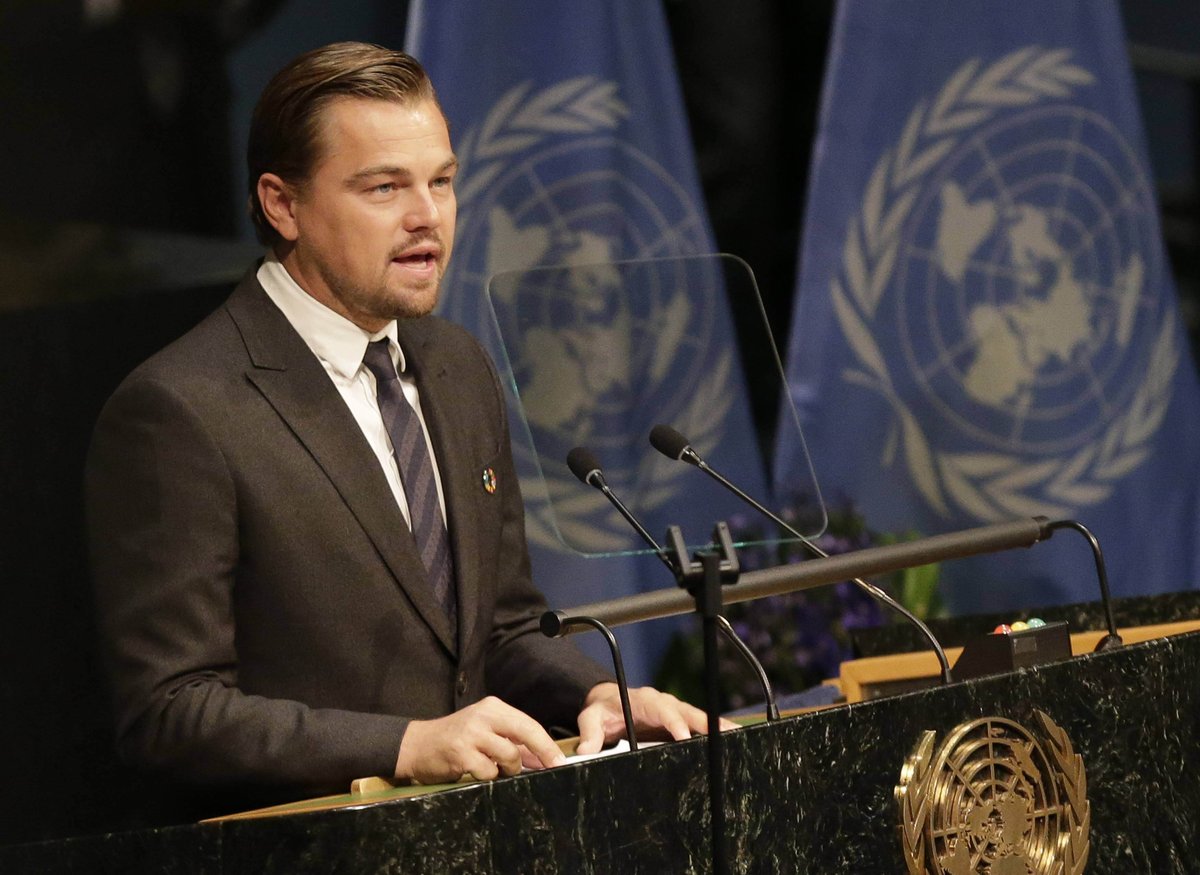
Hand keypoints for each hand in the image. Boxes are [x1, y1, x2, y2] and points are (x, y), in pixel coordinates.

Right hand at [394, 696, 566, 783]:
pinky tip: (476, 771)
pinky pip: (488, 771)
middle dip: (542, 752)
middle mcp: (484, 715)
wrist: (417, 745)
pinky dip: (487, 776)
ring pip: (509, 755)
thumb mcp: (484, 732)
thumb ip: (511, 742)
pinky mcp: (460, 752)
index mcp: (493, 707)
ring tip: (494, 768)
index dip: (546, 744)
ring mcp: (471, 733)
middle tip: (552, 768)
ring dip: (507, 769)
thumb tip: (541, 759)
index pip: (528, 723)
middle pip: (525, 732)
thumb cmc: (455, 740)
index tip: (560, 761)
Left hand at [575, 683, 736, 754]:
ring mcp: (674, 712)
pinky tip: (730, 744)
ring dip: (717, 727)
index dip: (673, 721)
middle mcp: (663, 703)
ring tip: (738, 739)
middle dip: (707, 722)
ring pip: (698, 719)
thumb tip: (587, 750)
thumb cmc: (603, 710)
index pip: (662, 709)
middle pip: (688, 712)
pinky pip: (698, 727)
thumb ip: (590, 733)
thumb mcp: (591, 718)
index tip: (682, 735)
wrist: (609, 703)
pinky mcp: (679, 723)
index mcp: (644, 700)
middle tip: (726, 734)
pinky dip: (713, 733)